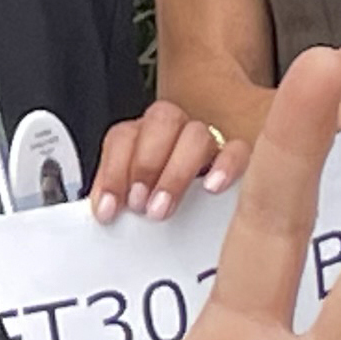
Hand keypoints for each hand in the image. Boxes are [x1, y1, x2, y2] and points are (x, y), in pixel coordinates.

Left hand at [89, 100, 245, 224]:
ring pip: (196, 133)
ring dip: (175, 172)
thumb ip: (119, 201)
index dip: (111, 171)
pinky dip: (225, 166)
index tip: (108, 209)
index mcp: (143, 136)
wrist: (208, 210)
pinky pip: (238, 150)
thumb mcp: (134, 200)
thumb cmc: (160, 203)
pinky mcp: (238, 157)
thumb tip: (102, 219)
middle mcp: (175, 131)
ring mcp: (208, 141)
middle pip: (161, 120)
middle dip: (145, 164)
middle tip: (138, 204)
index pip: (123, 135)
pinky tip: (212, 188)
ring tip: (162, 208)